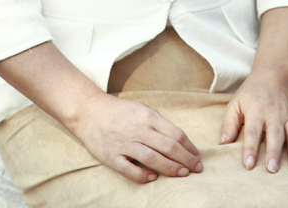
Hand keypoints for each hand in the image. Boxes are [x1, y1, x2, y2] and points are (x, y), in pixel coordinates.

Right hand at [73, 91, 202, 183]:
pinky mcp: (111, 156)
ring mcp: (124, 143)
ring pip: (152, 159)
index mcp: (148, 117)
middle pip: (168, 147)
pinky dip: (143, 175)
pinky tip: (153, 178)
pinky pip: (130, 169)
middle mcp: (138, 130)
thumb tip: (180, 142)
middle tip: (196, 169)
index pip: (175, 134)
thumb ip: (159, 124)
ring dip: (170, 168)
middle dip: (186, 160)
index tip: (197, 156)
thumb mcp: (142, 110)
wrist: (90, 111)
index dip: (190, 147)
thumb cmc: (120, 111)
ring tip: (182, 174)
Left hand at [219, 69, 287, 173]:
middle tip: (272, 169)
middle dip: (274, 151)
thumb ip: (229, 124)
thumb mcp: (235, 103)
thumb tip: (223, 144)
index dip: (250, 148)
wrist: (274, 77)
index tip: (248, 164)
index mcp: (256, 110)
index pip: (252, 131)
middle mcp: (274, 114)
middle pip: (275, 134)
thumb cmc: (251, 95)